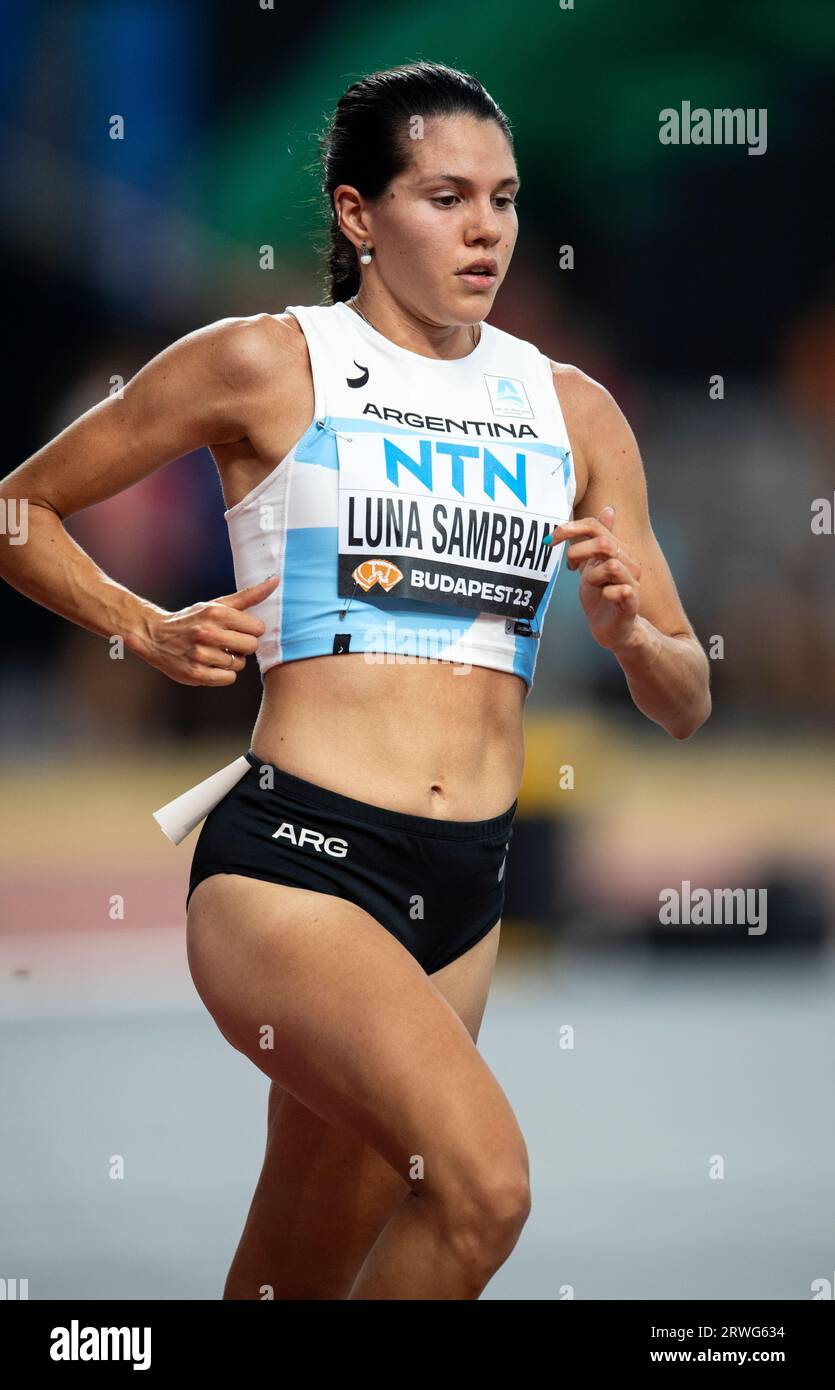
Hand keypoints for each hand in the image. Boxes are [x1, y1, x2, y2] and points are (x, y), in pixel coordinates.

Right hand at [141, 575, 279, 685]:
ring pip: (239, 665)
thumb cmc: (193, 620)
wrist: (155, 636)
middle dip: (242, 646)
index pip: (258, 628)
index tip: (236, 630)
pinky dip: (223, 674)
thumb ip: (249, 595)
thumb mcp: (217, 604)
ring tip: (214, 653)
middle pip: (251, 647)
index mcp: (217, 613)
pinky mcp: (196, 674)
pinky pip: (228, 679)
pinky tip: (210, 665)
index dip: (250, 631)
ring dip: (231, 661)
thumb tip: (276, 580)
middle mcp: (208, 633)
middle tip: (227, 643)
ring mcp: (201, 655)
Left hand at [547, 507, 641, 650]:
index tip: (552, 538)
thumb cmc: (601, 596)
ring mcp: (630, 583)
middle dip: (579, 551)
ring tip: (590, 586)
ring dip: (593, 576)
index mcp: (615, 551)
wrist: (615, 629)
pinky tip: (604, 597)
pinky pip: (623, 591)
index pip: (595, 527)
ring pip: (612, 566)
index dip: (571, 528)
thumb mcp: (593, 565)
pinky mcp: (631, 604)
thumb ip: (595, 541)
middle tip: (570, 565)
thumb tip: (608, 509)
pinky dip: (609, 593)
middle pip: (605, 543)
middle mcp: (626, 563)